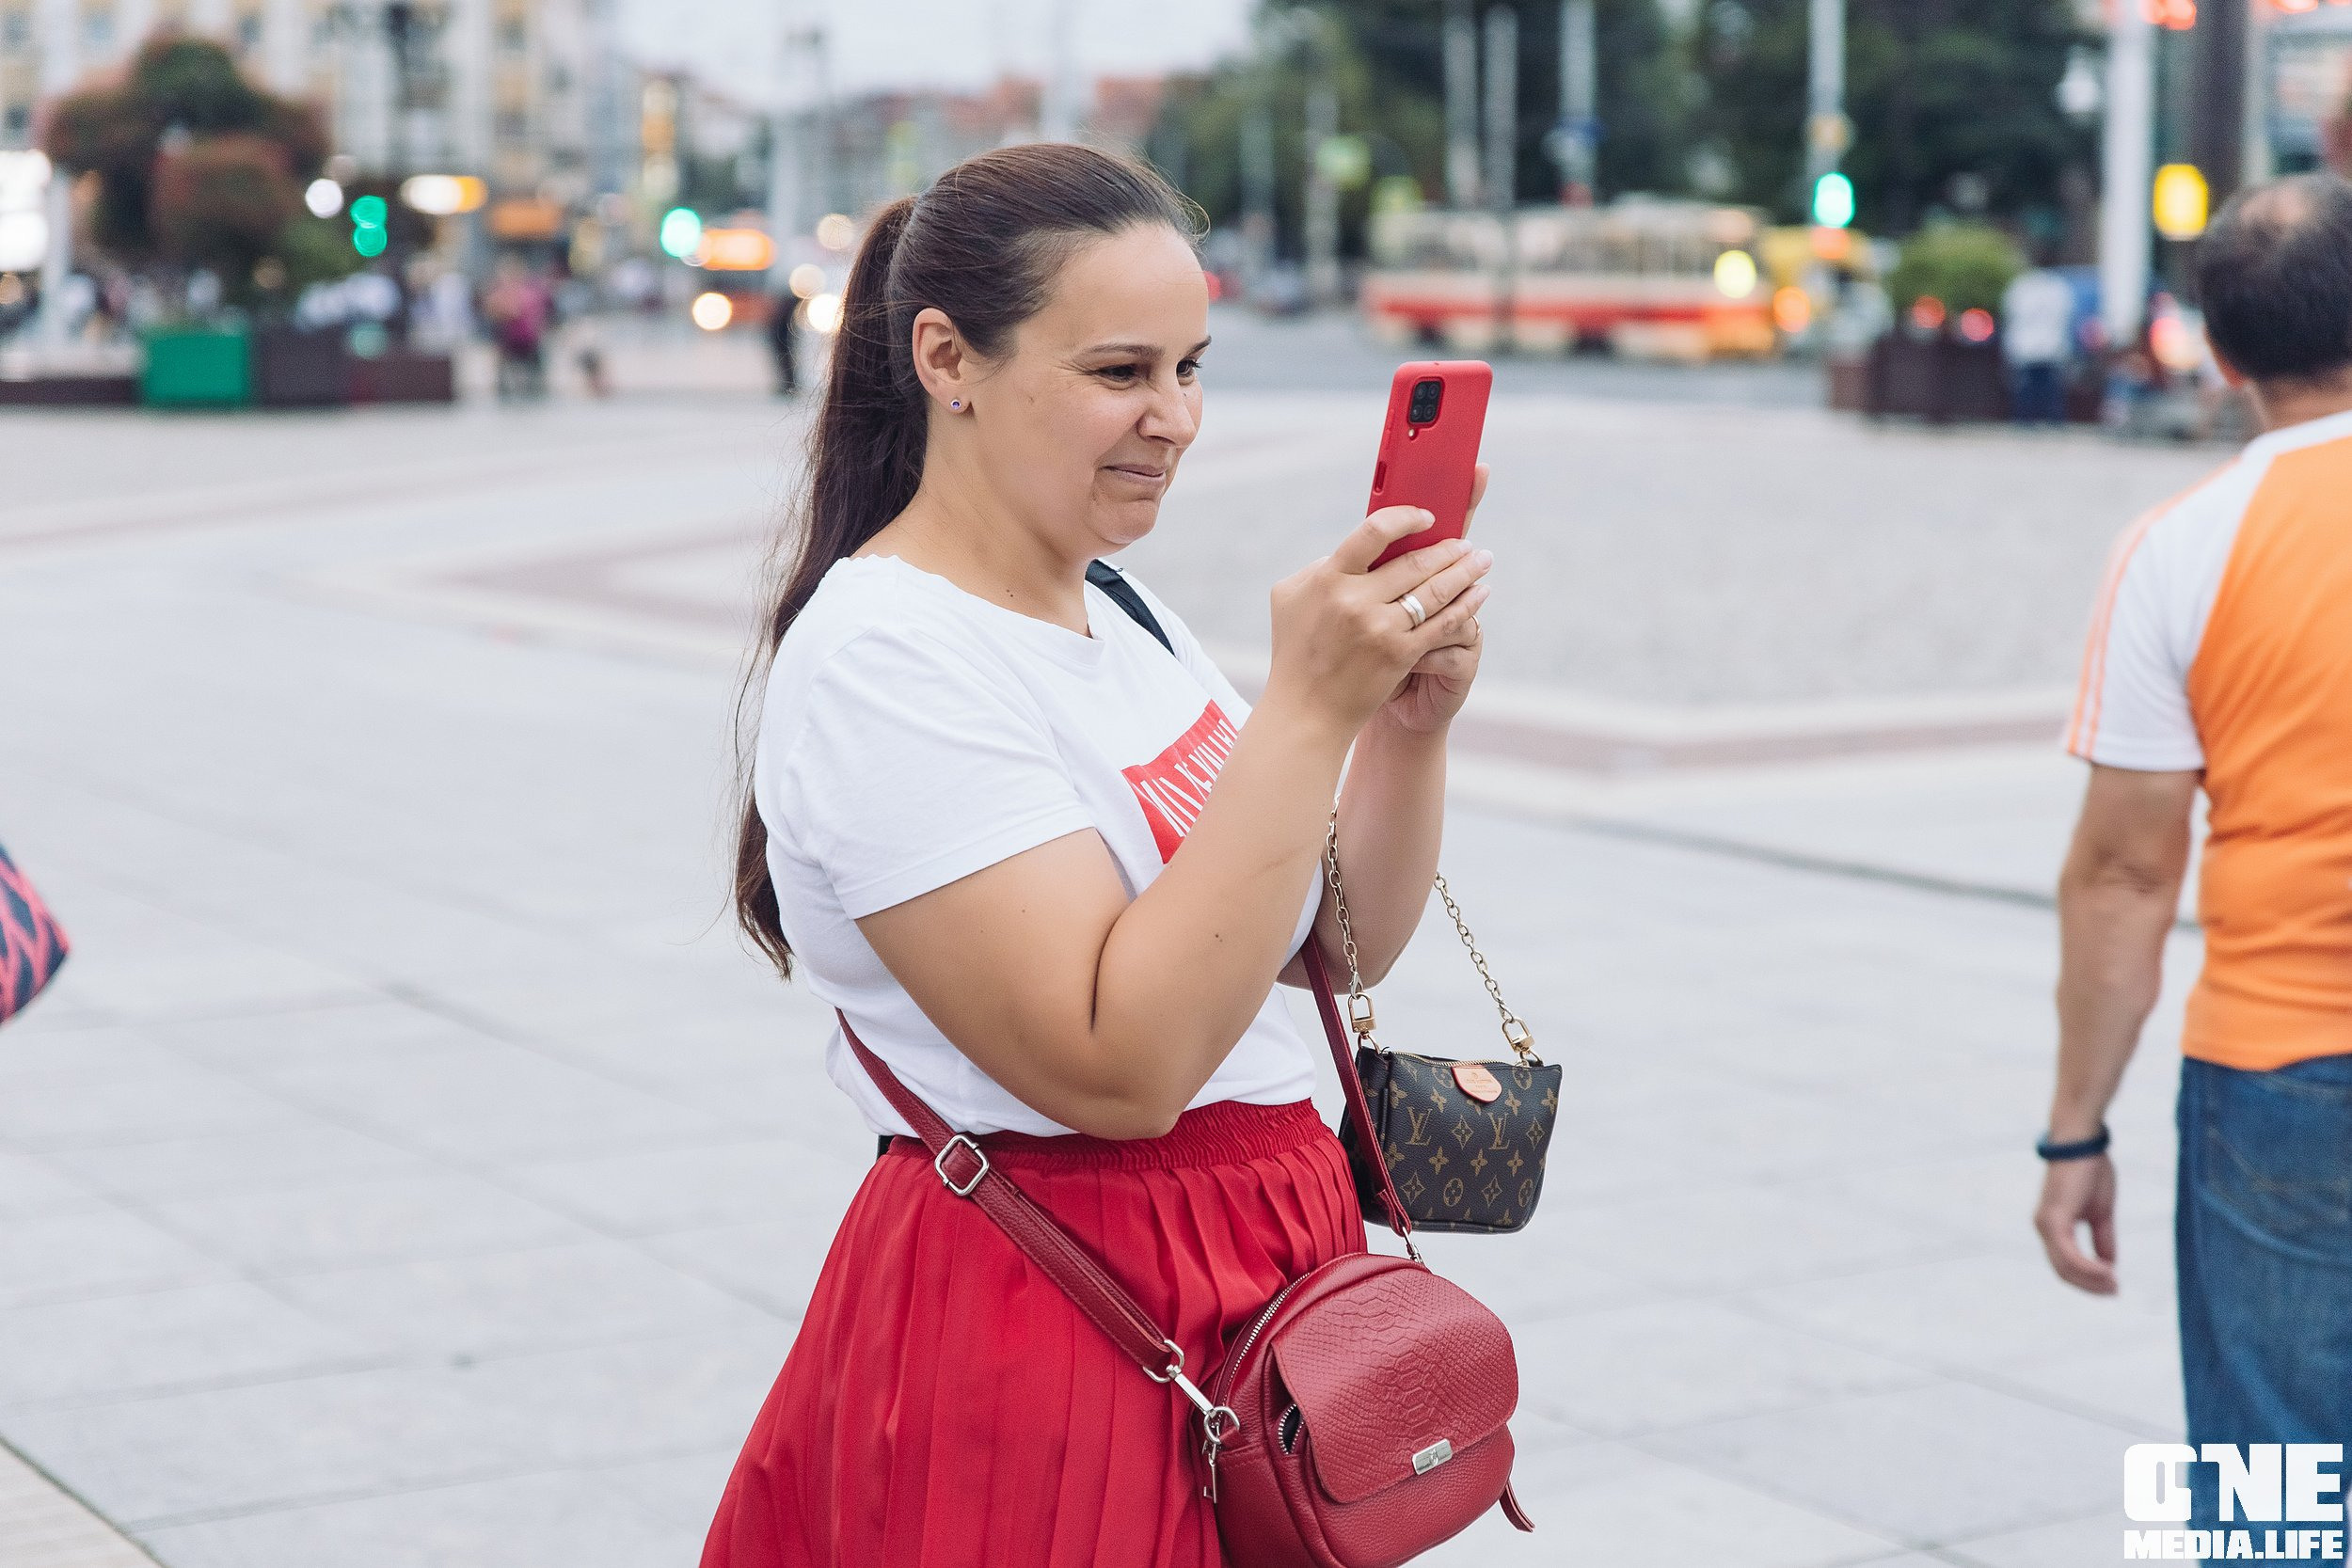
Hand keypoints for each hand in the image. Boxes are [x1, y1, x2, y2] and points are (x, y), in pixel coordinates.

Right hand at [1262, 470, 1494, 740]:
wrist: (1305, 711)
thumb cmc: (1295, 652)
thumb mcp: (1290, 598)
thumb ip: (1319, 567)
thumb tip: (1357, 552)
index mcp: (1328, 578)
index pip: (1374, 532)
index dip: (1405, 518)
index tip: (1425, 518)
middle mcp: (1355, 600)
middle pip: (1416, 562)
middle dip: (1449, 549)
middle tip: (1467, 543)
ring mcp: (1380, 628)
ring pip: (1435, 589)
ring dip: (1465, 572)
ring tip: (1482, 561)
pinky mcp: (1400, 653)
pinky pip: (1442, 622)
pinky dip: (1465, 605)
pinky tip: (1478, 595)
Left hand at [2033, 1154, 2118, 1294]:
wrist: (2083, 1142)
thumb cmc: (2091, 1170)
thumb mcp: (2101, 1212)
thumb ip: (2103, 1238)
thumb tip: (2109, 1264)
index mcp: (2053, 1226)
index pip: (2065, 1264)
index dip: (2088, 1279)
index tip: (2112, 1287)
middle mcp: (2044, 1227)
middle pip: (2063, 1271)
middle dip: (2090, 1285)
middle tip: (2115, 1291)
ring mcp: (2046, 1224)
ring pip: (2065, 1267)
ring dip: (2091, 1280)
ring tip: (2114, 1284)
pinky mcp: (2053, 1219)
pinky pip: (2069, 1254)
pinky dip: (2088, 1268)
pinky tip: (2107, 1271)